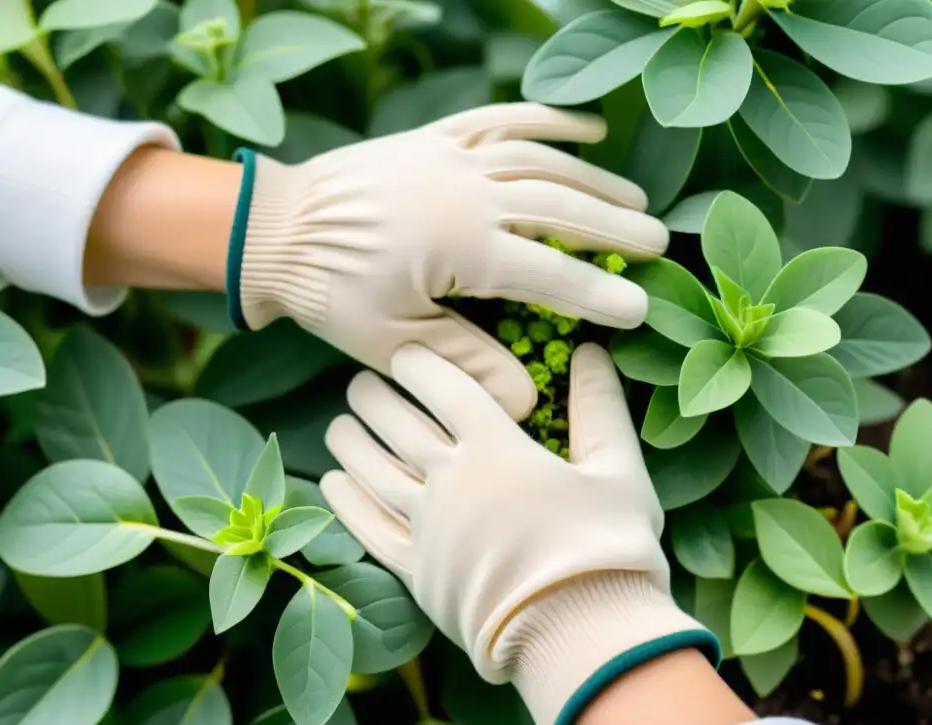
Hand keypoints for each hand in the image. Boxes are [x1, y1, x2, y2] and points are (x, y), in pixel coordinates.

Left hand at [236, 103, 667, 419]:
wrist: (272, 226)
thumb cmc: (328, 290)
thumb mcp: (392, 342)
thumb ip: (464, 364)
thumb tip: (527, 400)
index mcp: (462, 245)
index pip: (550, 273)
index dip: (600, 294)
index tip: (641, 310)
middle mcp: (468, 190)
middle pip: (562, 207)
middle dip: (615, 227)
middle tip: (659, 245)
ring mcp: (454, 156)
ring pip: (543, 161)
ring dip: (594, 179)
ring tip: (634, 201)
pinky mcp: (437, 137)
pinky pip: (505, 118)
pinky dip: (550, 119)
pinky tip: (588, 127)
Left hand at [320, 343, 718, 724]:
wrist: (581, 637)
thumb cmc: (608, 549)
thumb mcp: (620, 471)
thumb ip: (600, 407)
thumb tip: (592, 352)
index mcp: (497, 449)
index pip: (446, 389)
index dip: (422, 364)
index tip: (406, 352)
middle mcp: (450, 482)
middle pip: (397, 424)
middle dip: (374, 396)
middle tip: (362, 382)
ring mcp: (428, 530)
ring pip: (372, 472)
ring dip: (350, 442)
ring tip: (339, 424)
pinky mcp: (418, 574)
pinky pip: (368, 529)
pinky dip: (346, 501)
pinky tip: (332, 482)